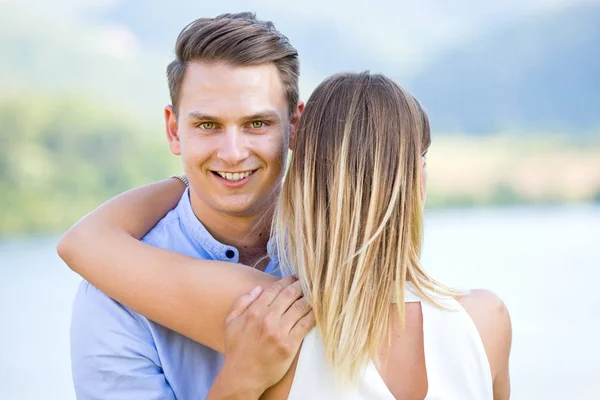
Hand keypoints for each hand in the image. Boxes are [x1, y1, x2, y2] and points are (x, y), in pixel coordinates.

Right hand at [210, 276, 315, 397]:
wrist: (242, 377)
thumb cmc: (236, 350)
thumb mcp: (230, 323)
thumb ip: (242, 303)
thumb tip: (258, 288)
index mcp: (254, 312)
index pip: (275, 289)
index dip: (288, 280)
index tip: (295, 277)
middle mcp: (267, 319)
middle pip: (290, 294)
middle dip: (301, 285)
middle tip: (309, 281)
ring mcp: (279, 332)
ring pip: (300, 307)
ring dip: (310, 298)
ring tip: (316, 294)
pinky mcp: (290, 345)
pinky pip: (306, 324)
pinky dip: (314, 315)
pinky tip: (318, 311)